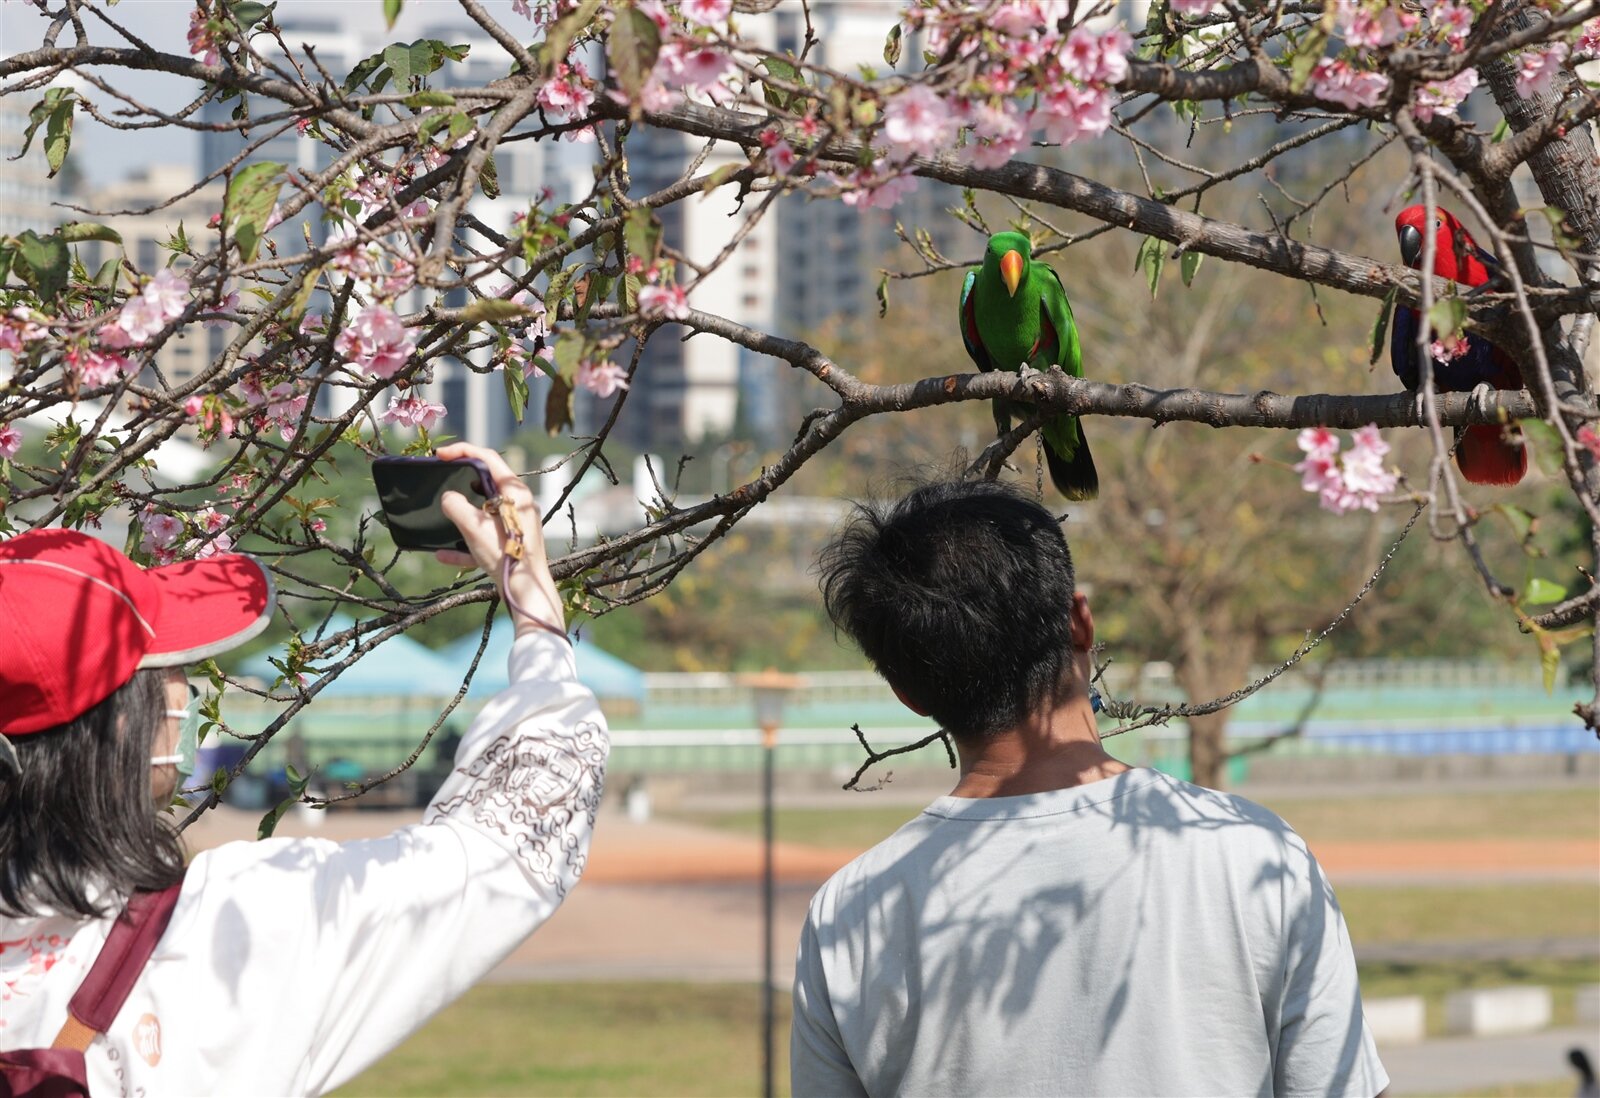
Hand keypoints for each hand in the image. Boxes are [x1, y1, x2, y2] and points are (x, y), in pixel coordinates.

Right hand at [433, 443, 564, 637]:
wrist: (527, 591)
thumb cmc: (505, 555)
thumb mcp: (474, 527)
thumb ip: (456, 507)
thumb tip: (448, 499)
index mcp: (515, 492)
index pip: (488, 458)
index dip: (462, 450)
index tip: (440, 454)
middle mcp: (520, 504)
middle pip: (488, 482)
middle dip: (462, 480)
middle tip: (442, 479)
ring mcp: (519, 523)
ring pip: (486, 510)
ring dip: (464, 513)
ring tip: (445, 515)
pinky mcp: (514, 543)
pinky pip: (487, 536)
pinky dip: (467, 542)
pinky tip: (443, 555)